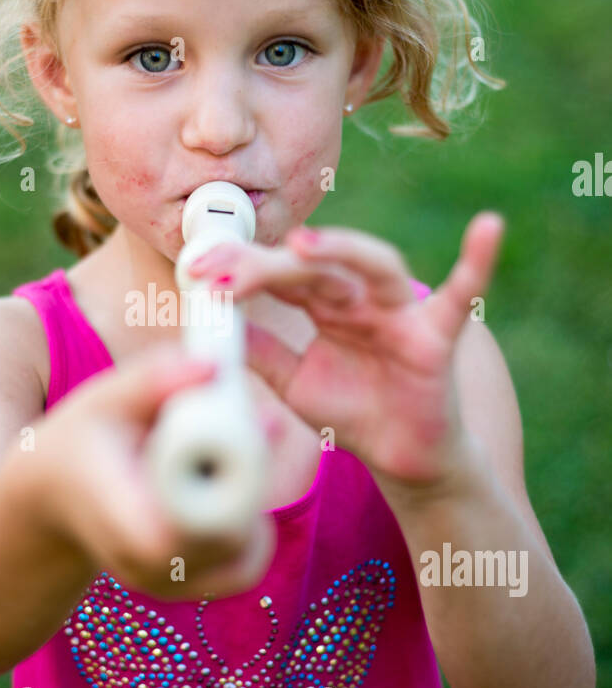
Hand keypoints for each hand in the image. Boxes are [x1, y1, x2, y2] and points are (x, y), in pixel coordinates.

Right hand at [33, 341, 280, 599]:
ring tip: (217, 461)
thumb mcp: (104, 400)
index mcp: (127, 521)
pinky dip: (248, 526)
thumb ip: (155, 380)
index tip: (232, 430)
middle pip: (235, 533)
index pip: (205, 522)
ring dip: (249, 501)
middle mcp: (147, 567)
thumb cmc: (78, 441)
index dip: (234, 478)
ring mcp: (167, 586)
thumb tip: (214, 368)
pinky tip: (223, 489)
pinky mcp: (185, 591)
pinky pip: (244, 566)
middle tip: (237, 430)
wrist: (47, 500)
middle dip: (247, 477)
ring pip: (246, 550)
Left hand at [186, 213, 504, 495]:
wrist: (400, 460)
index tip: (197, 273)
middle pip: (316, 265)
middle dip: (270, 262)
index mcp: (324, 304)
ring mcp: (400, 311)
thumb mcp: (292, 382)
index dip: (241, 270)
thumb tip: (212, 322)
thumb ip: (258, 352)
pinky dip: (477, 261)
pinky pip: (462, 294)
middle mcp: (360, 297)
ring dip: (340, 249)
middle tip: (225, 264)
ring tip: (302, 242)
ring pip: (374, 265)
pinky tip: (489, 227)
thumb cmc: (353, 413)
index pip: (281, 275)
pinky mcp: (438, 335)